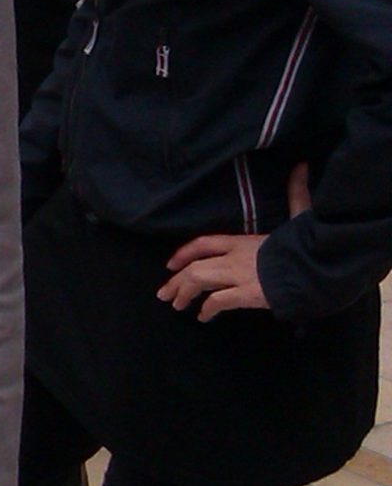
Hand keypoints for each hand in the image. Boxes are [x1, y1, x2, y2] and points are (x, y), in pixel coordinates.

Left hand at [158, 161, 306, 318]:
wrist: (320, 266)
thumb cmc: (308, 245)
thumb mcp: (299, 217)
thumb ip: (295, 197)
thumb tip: (302, 167)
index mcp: (242, 240)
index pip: (204, 243)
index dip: (184, 252)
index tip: (170, 263)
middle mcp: (235, 257)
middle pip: (194, 266)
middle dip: (176, 281)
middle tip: (165, 294)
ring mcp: (239, 275)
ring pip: (199, 282)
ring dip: (184, 294)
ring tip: (176, 305)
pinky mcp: (248, 294)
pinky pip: (218, 301)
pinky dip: (207, 310)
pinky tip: (204, 317)